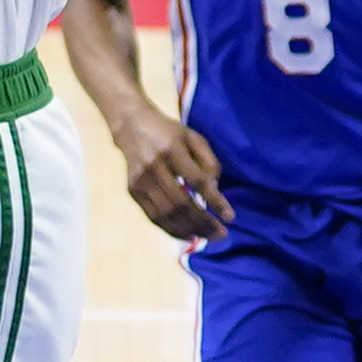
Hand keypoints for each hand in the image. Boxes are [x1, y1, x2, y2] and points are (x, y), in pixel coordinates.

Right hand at [111, 104, 232, 239]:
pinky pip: (154, 216)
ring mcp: (141, 180)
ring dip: (189, 229)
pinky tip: (188, 234)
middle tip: (221, 234)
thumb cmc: (168, 133)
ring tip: (207, 236)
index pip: (196, 180)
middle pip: (181, 202)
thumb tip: (215, 190)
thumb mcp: (193, 137)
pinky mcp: (133, 190)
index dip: (214, 200)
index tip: (230, 217)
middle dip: (203, 222)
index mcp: (172, 149)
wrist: (131, 125)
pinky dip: (172, 229)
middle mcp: (154, 166)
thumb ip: (208, 161)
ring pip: (166, 214)